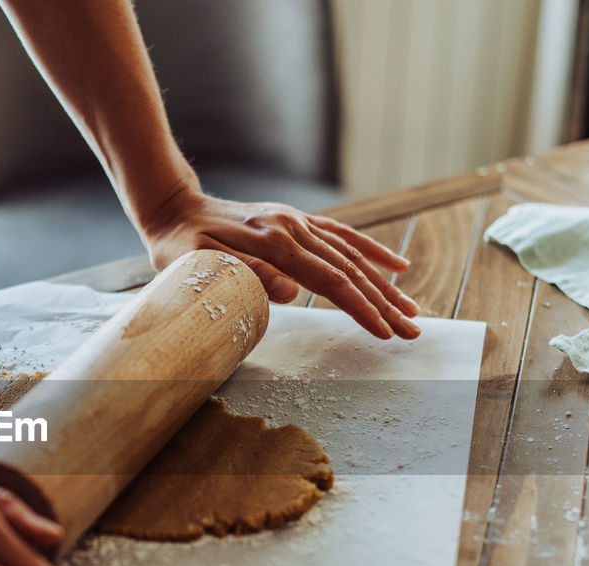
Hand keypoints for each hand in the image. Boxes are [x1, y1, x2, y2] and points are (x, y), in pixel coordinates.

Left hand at [141, 190, 421, 339]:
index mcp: (275, 243)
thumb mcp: (201, 266)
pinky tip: (396, 266)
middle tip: (413, 331)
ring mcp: (297, 222)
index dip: (361, 308)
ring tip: (412, 309)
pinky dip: (371, 251)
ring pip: (352, 255)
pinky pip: (342, 236)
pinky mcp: (296, 220)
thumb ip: (248, 276)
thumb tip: (290, 293)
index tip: (385, 333)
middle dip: (384, 304)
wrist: (175, 209)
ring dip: (385, 284)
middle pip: (350, 270)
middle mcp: (293, 228)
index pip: (330, 281)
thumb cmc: (182, 246)